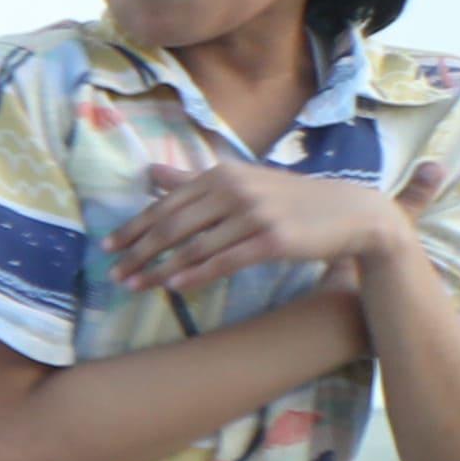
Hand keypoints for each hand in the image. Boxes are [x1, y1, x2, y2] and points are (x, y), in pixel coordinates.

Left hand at [110, 141, 407, 303]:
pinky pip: (225, 261)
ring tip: (134, 286)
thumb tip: (150, 174)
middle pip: (173, 226)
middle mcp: (236, 191)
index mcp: (223, 175)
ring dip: (160, 269)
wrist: (352, 213)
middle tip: (113, 274)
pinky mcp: (273, 241)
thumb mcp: (243, 182)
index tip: (107, 246)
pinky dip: (197, 274)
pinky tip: (174, 287)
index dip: (134, 227)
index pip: (166, 205)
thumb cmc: (291, 199)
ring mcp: (255, 215)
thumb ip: (195, 181)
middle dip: (138, 251)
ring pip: (195, 247)